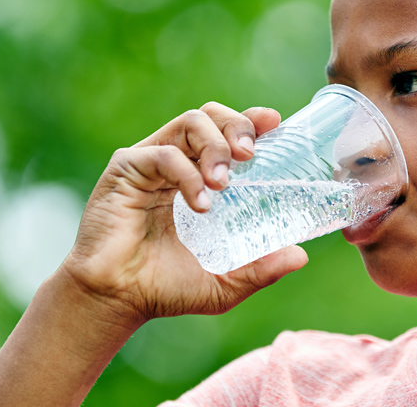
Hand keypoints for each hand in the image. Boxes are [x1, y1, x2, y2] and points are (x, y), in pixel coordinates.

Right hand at [61, 102, 308, 324]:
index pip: (226, 134)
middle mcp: (174, 162)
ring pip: (190, 122)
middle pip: (209, 115)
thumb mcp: (225, 281)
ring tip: (225, 183)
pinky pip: (164, 154)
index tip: (273, 122)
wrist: (116, 301)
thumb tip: (300, 256)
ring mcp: (148, 161)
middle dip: (236, 126)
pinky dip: (188, 174)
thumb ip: (260, 269)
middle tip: (250, 155)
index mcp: (196, 177)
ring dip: (215, 146)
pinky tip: (200, 204)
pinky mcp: (126, 169)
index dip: (250, 121)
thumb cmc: (164, 288)